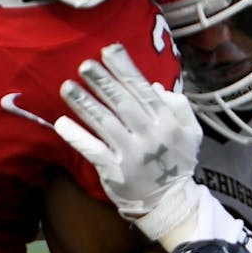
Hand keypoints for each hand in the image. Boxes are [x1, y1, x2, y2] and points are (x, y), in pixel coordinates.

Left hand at [55, 43, 202, 240]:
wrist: (170, 202)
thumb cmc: (176, 161)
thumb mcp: (191, 132)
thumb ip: (178, 106)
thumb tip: (152, 86)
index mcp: (167, 121)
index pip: (142, 89)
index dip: (124, 68)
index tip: (108, 49)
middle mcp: (150, 135)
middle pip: (122, 103)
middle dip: (102, 81)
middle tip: (84, 64)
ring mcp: (132, 155)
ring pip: (105, 124)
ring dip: (84, 103)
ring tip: (66, 86)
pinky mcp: (115, 173)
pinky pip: (93, 151)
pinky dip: (77, 136)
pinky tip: (61, 123)